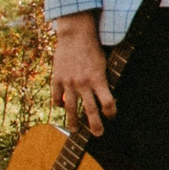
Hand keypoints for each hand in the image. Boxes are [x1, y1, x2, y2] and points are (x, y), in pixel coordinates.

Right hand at [52, 13, 115, 135]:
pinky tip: (61, 107)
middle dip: (95, 125)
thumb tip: (105, 97)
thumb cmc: (93, 48)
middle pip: (90, 110)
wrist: (75, 34)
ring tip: (75, 129)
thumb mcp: (104, 63)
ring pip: (71, 108)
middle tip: (98, 135)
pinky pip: (56, 96)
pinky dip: (58, 103)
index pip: (107, 102)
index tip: (112, 115)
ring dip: (73, 121)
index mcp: (98, 79)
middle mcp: (83, 83)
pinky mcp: (57, 78)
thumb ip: (103, 80)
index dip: (111, 111)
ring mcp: (68, 82)